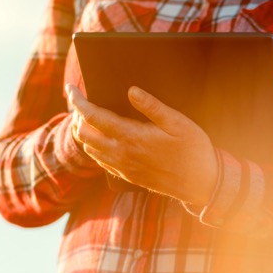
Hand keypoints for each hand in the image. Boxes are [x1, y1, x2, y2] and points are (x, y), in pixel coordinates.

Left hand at [66, 84, 218, 205]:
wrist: (200, 184)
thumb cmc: (193, 150)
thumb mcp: (178, 123)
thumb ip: (153, 107)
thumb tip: (131, 91)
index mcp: (131, 137)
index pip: (92, 116)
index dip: (77, 101)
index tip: (71, 88)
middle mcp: (122, 154)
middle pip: (83, 134)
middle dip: (77, 115)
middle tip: (81, 101)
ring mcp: (123, 167)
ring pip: (89, 149)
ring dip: (84, 131)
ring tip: (89, 116)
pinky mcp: (127, 176)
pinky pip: (101, 161)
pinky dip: (94, 147)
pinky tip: (102, 138)